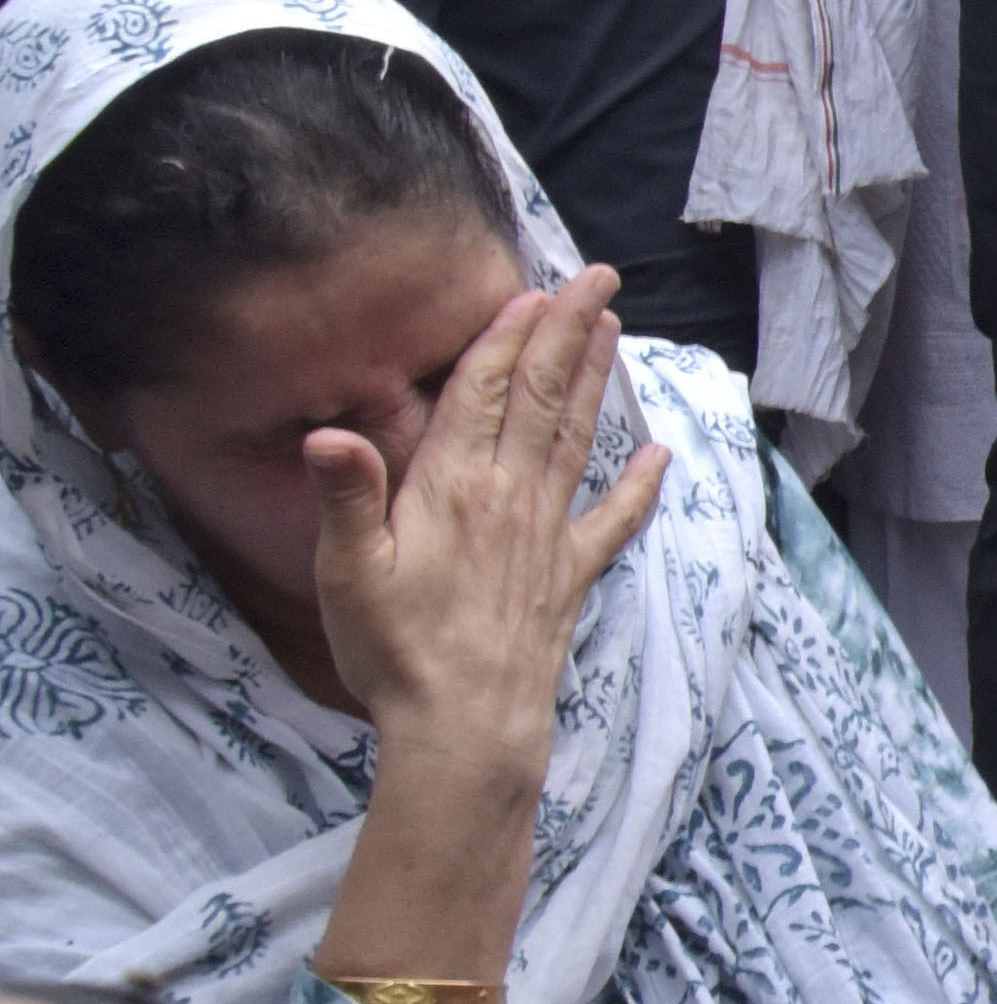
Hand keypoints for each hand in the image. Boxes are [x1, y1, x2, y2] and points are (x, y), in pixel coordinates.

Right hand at [308, 268, 668, 789]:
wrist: (467, 726)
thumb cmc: (396, 651)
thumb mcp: (348, 572)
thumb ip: (346, 496)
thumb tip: (326, 432)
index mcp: (453, 486)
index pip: (483, 392)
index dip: (508, 336)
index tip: (535, 289)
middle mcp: (510, 497)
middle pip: (541, 397)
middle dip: (567, 332)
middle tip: (598, 278)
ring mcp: (547, 535)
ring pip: (577, 438)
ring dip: (595, 380)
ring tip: (614, 329)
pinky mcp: (570, 576)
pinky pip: (612, 521)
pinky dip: (640, 486)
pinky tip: (662, 455)